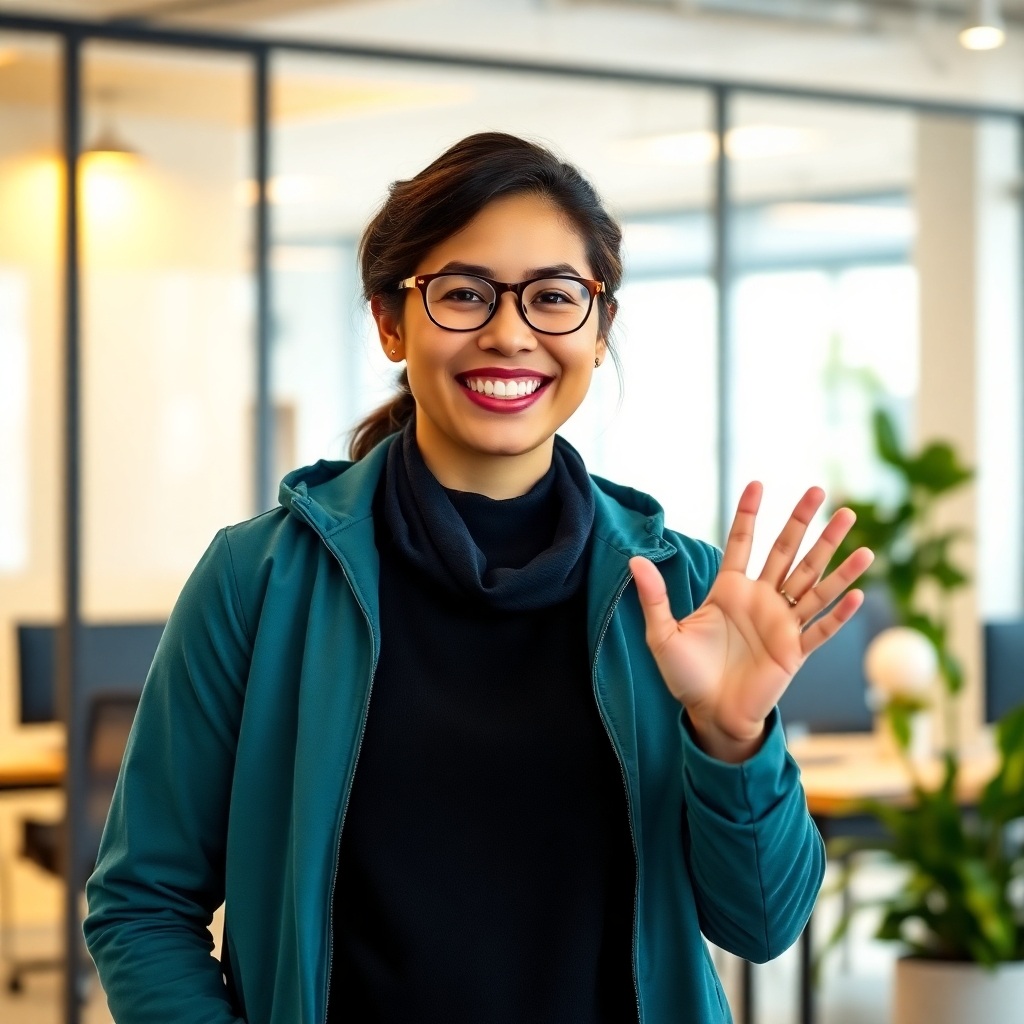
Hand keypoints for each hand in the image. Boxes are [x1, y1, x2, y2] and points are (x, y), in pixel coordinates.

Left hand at [630, 482, 873, 762]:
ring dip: (834, 557)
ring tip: (852, 527)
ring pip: (813, 583)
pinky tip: (856, 592)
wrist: (709, 714)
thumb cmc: (686, 675)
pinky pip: (821, 629)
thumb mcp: (663, 634)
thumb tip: (634, 560)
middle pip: (786, 552)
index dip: (748, 515)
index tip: (756, 483)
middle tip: (819, 491)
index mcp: (729, 590)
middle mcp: (760, 600)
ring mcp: (781, 624)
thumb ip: (654, 597)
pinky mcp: (795, 652)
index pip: (741, 543)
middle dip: (803, 522)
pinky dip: (839, 613)